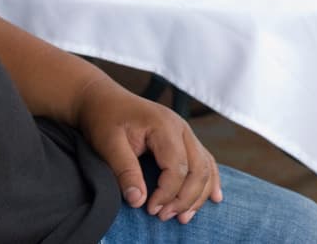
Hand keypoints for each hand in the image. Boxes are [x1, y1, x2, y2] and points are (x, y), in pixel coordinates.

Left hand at [75, 77, 221, 223]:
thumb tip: (138, 201)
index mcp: (164, 125)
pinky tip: (214, 197)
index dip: (167, 194)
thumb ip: (125, 171)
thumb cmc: (104, 119)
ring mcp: (185, 131)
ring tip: (182, 217)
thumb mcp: (108, 143)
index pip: (178, 168)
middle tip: (164, 217)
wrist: (102, 99)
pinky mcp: (183, 138)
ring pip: (205, 167)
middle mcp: (181, 127)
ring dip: (198, 195)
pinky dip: (209, 180)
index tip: (150, 209)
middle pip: (198, 169)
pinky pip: (205, 160)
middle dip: (185, 199)